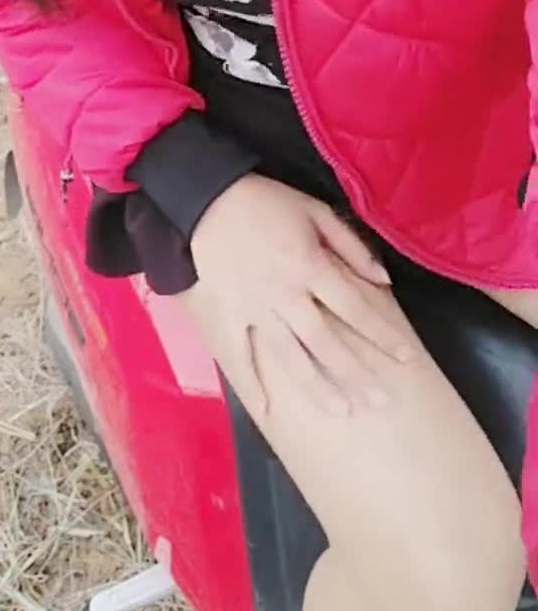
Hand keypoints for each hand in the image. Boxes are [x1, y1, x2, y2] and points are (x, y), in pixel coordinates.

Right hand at [185, 174, 416, 416]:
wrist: (204, 199)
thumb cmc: (264, 201)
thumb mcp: (314, 210)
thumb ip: (350, 245)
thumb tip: (383, 280)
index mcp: (310, 266)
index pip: (355, 308)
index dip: (383, 334)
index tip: (406, 358)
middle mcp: (285, 295)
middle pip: (327, 342)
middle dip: (357, 373)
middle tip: (382, 401)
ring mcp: (254, 310)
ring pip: (290, 356)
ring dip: (317, 386)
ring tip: (342, 411)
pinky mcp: (226, 317)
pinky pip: (239, 357)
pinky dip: (251, 385)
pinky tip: (267, 411)